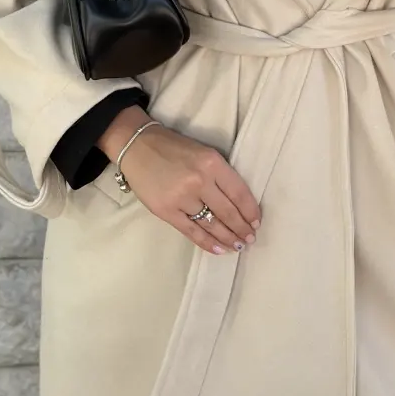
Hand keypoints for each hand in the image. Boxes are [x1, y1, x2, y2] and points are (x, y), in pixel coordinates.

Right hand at [101, 109, 260, 256]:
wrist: (138, 146)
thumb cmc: (173, 147)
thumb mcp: (203, 152)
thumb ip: (219, 174)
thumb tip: (237, 202)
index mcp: (212, 163)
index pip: (239, 192)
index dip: (250, 210)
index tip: (256, 222)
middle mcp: (200, 181)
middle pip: (227, 212)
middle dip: (241, 228)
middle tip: (250, 238)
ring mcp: (182, 198)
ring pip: (212, 224)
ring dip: (227, 238)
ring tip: (238, 246)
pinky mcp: (167, 211)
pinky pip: (192, 232)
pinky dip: (207, 242)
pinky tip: (218, 249)